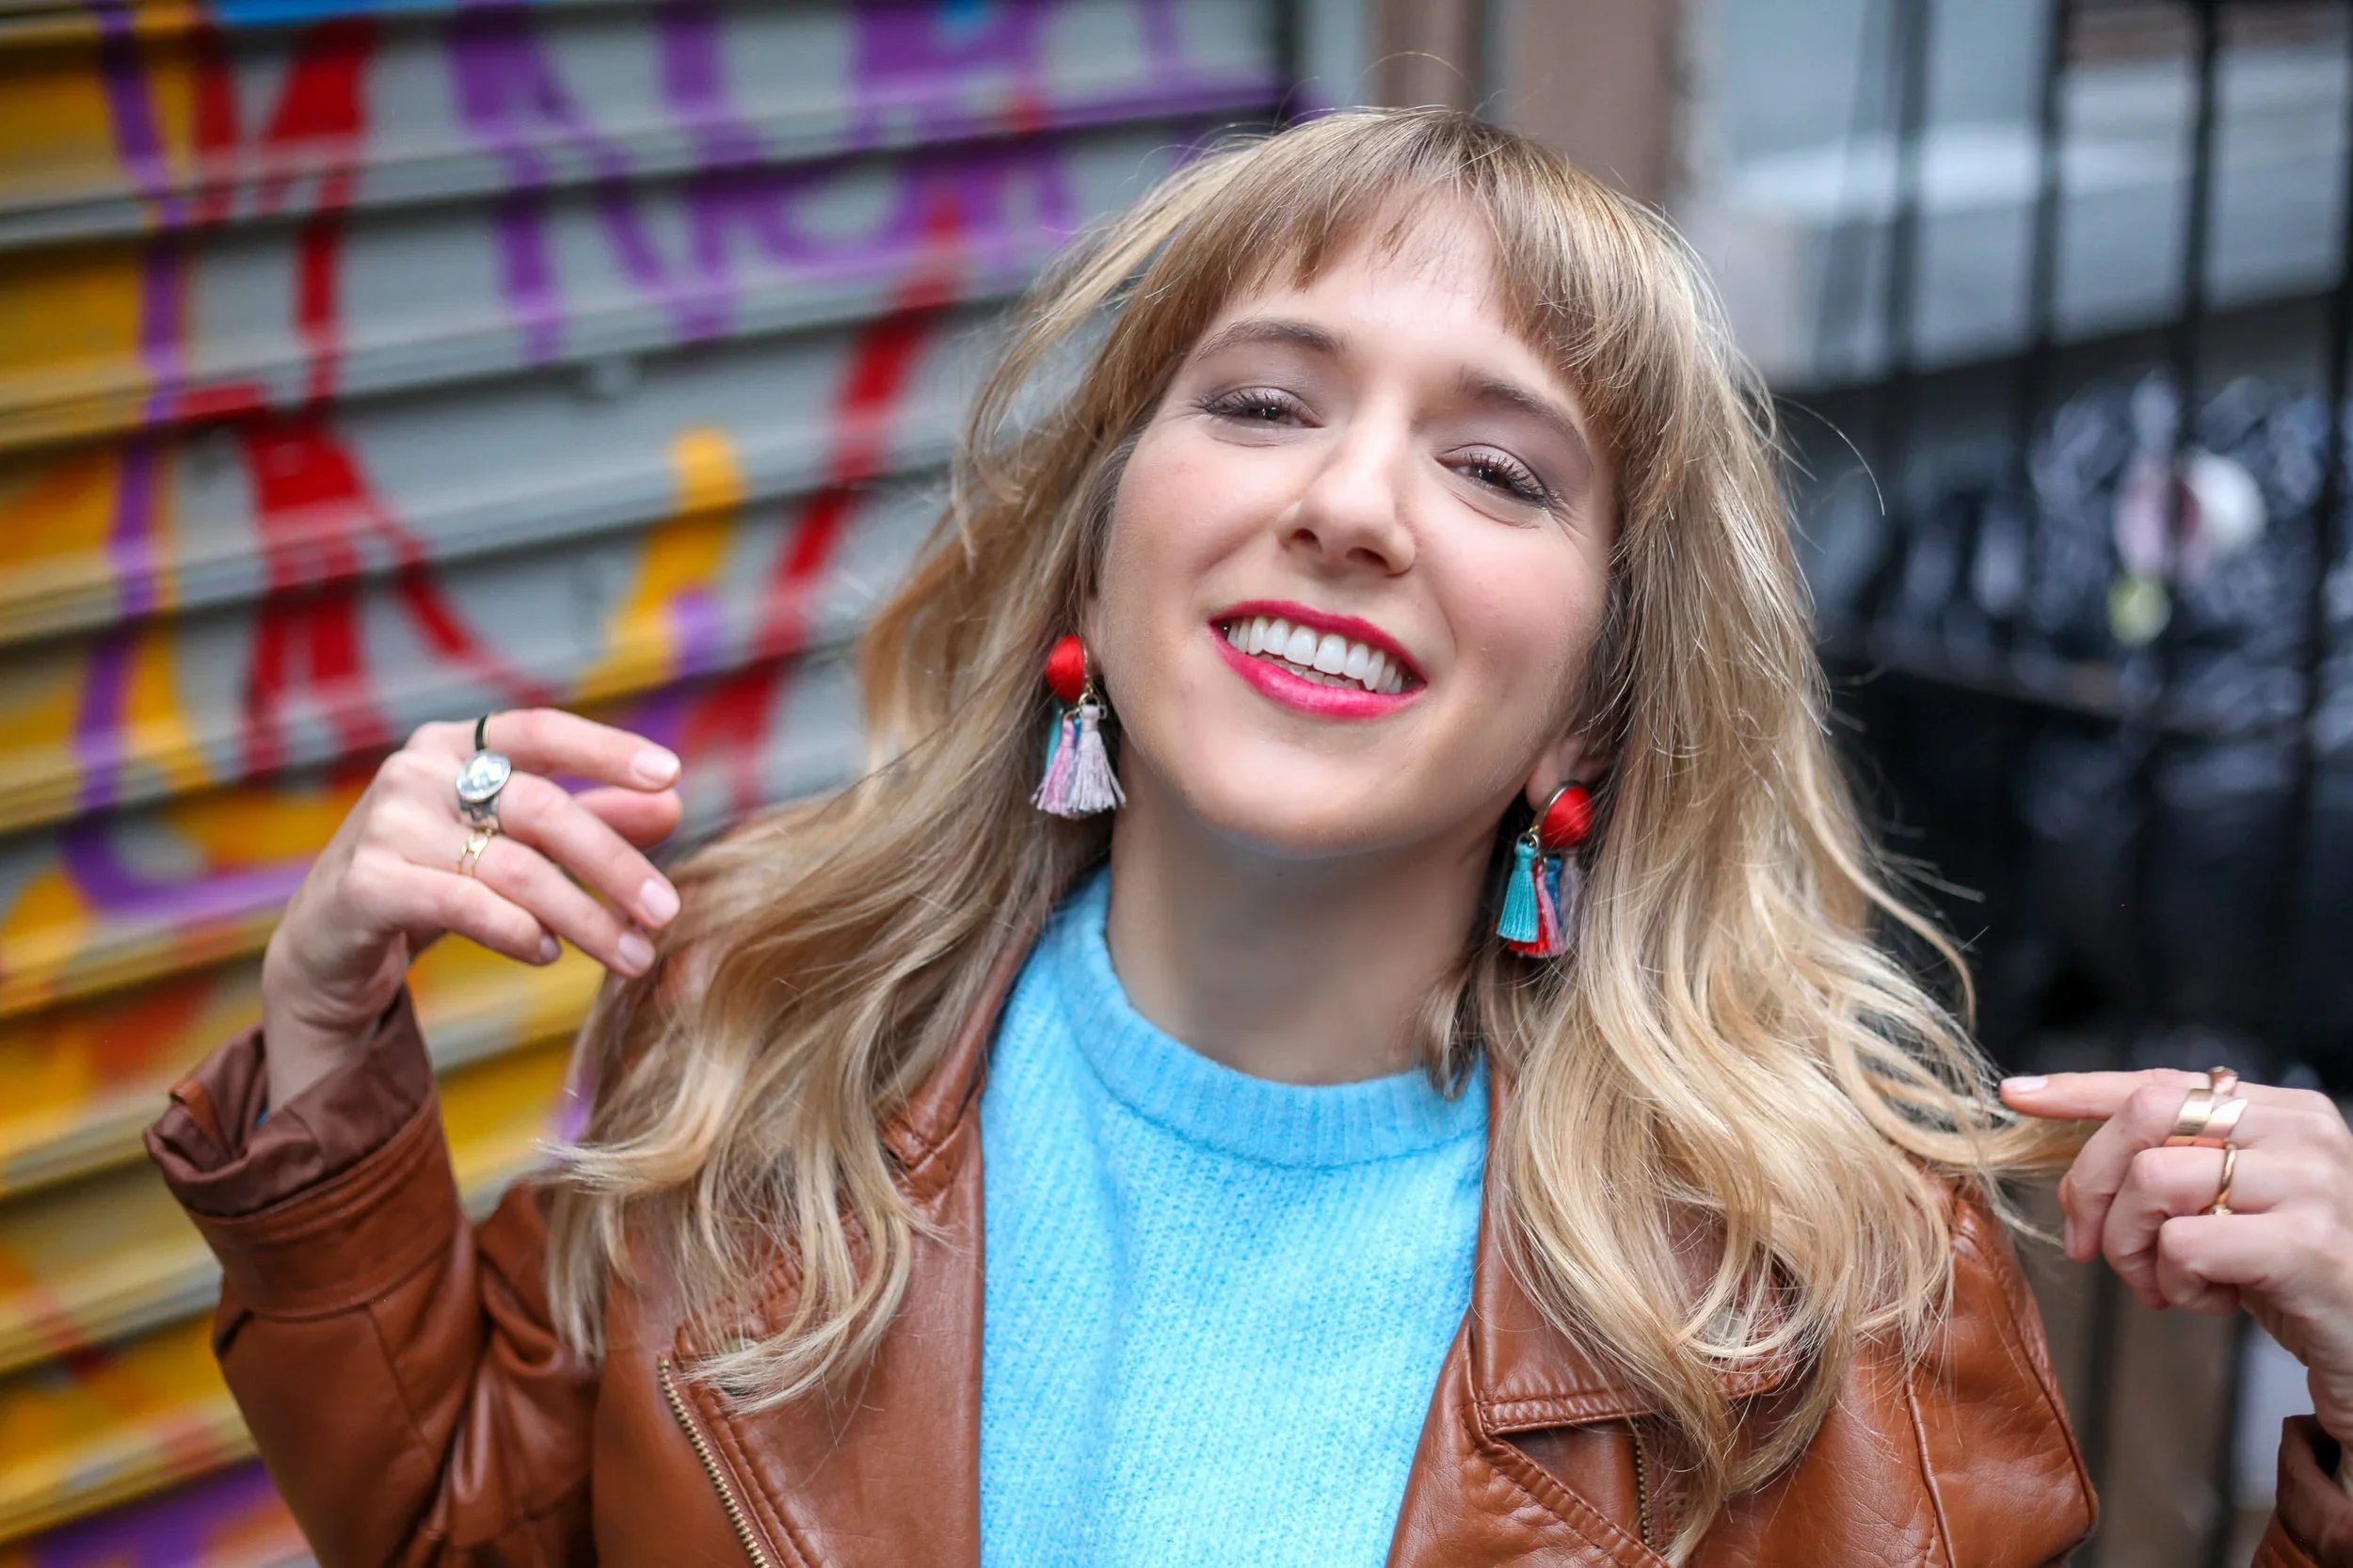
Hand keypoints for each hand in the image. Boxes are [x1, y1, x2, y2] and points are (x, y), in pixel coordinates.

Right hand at [258, 708, 685, 1108]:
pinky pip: (464, 905)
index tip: (670, 775)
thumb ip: (587, 819)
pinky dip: (518, 932)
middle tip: (667, 912)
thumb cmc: (435, 880)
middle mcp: (418, 771)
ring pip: (513, 868)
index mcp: (457, 745)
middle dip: (615, 864)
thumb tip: (669, 805)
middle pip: (542, 808)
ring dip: (584, 918)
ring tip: (631, 955)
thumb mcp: (513, 844)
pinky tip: (550, 953)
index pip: (542, 731)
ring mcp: (386, 824)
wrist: (330, 945)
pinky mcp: (366, 884)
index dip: (607, 749)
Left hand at [2000, 1069, 2352, 1453]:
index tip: (2018, 1095)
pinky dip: (2174, 1282)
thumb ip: (2175, 1165)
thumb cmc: (2294, 1275)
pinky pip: (2184, 1244)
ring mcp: (2311, 1184)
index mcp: (2283, 1111)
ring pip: (2153, 1180)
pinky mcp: (2306, 1245)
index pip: (2162, 1081)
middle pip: (2143, 1119)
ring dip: (2131, 1246)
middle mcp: (2302, 1133)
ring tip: (2162, 1283)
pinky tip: (2211, 1301)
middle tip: (2088, 1244)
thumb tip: (2070, 1145)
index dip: (2082, 1089)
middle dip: (2092, 1184)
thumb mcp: (2234, 1207)